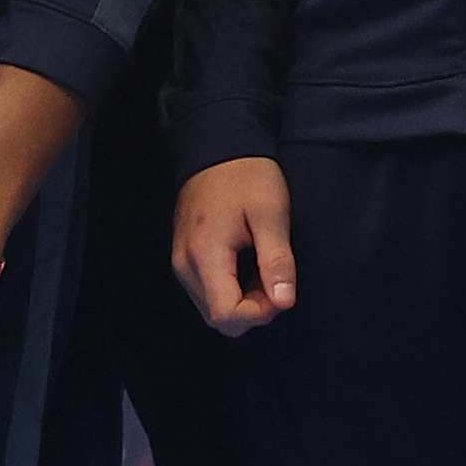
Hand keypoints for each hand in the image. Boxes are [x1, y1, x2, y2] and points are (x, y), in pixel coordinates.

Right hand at [173, 156, 299, 334]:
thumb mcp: (271, 214)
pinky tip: (248, 268)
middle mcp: (185, 265)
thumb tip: (284, 303)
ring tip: (264, 271)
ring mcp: (181, 262)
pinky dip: (231, 291)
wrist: (217, 147)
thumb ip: (276, 260)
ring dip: (242, 303)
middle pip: (217, 318)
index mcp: (205, 255)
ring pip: (211, 308)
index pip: (226, 315)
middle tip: (276, 280)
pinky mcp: (184, 257)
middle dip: (252, 311)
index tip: (281, 288)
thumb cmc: (247, 176)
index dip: (259, 313)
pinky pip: (206, 292)